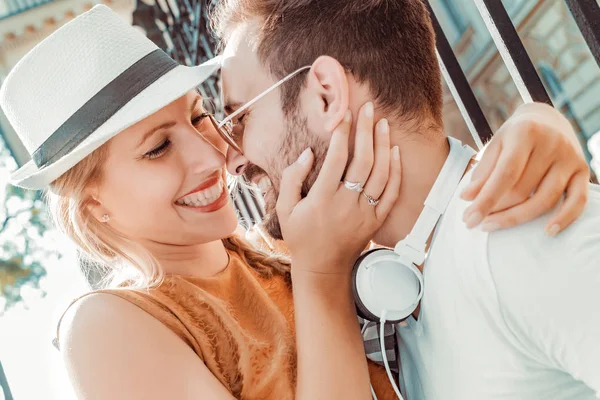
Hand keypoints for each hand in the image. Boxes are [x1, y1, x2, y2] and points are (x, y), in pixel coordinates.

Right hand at [276, 102, 401, 273]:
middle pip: (362, 160)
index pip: (336, 158)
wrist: (323, 268)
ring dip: (383, 145)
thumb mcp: (284, 210)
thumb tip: (307, 153)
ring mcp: (365, 212)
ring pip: (380, 173)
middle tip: (367, 108)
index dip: (341, 133)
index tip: (343, 114)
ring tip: (382, 123)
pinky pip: (391, 193)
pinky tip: (395, 152)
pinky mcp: (376, 220)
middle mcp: (347, 203)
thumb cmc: (301, 237)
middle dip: (365, 130)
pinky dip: (396, 171)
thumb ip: (292, 179)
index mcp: (322, 199)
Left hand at [461, 102, 589, 235]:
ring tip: (493, 225)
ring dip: (517, 218)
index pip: (505, 174)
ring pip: (545, 200)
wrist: (548, 118)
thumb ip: (483, 171)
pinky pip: (578, 201)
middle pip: (522, 190)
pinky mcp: (583, 170)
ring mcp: (570, 158)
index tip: (469, 219)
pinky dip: (565, 219)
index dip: (486, 200)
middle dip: (496, 210)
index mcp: (526, 133)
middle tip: (475, 221)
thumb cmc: (515, 135)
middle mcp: (552, 144)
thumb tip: (467, 198)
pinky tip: (548, 231)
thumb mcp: (495, 145)